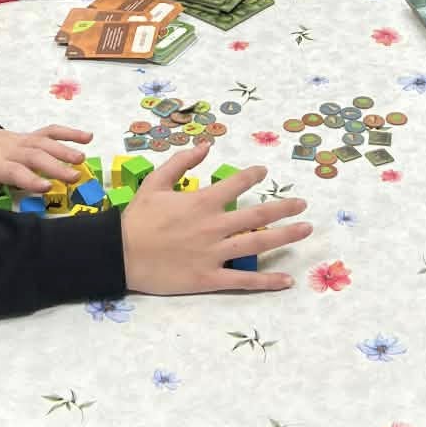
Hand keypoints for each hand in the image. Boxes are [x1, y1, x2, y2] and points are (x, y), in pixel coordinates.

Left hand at [0, 125, 91, 214]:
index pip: (13, 170)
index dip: (29, 178)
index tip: (47, 187)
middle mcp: (8, 150)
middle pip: (34, 156)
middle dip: (55, 166)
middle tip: (75, 178)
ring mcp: (18, 141)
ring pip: (44, 143)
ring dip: (64, 150)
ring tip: (83, 161)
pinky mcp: (25, 137)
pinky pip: (48, 132)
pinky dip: (68, 132)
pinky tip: (86, 137)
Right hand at [121, 146, 311, 291]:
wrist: (119, 254)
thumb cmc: (136, 218)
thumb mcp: (155, 183)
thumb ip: (181, 162)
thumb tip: (205, 145)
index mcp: (202, 202)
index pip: (237, 184)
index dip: (253, 175)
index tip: (265, 171)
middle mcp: (214, 226)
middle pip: (258, 214)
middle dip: (284, 208)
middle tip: (302, 204)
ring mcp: (214, 253)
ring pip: (257, 242)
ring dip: (285, 236)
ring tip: (305, 230)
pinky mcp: (209, 277)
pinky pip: (243, 280)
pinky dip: (266, 281)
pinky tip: (286, 280)